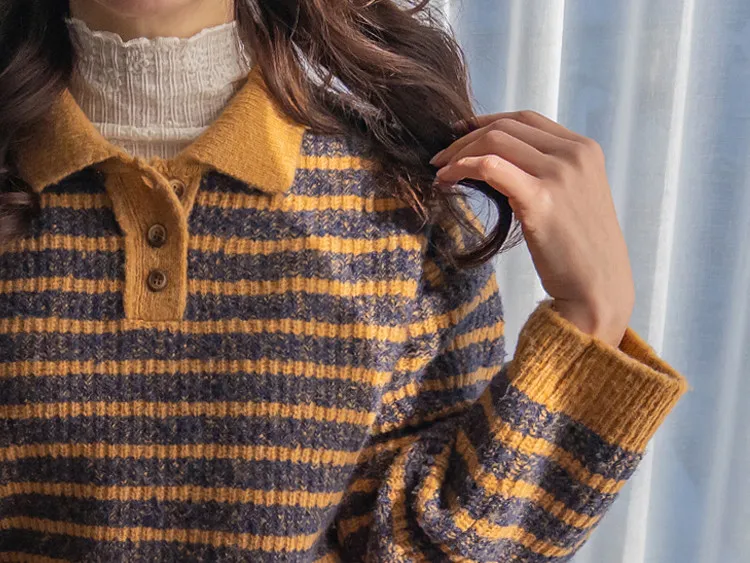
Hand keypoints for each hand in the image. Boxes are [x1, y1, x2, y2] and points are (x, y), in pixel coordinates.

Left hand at [430, 110, 633, 346]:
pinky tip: (446, 179)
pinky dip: (462, 167)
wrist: (598, 289)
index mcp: (584, 149)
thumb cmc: (580, 252)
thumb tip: (496, 162)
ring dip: (459, 152)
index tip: (460, 132)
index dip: (487, 120)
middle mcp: (574, 154)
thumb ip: (546, 173)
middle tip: (441, 155)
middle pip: (507, 126)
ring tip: (440, 169)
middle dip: (467, 137)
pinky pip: (490, 167)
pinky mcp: (541, 199)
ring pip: (495, 141)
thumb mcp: (571, 198)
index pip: (526, 119)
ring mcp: (560, 174)